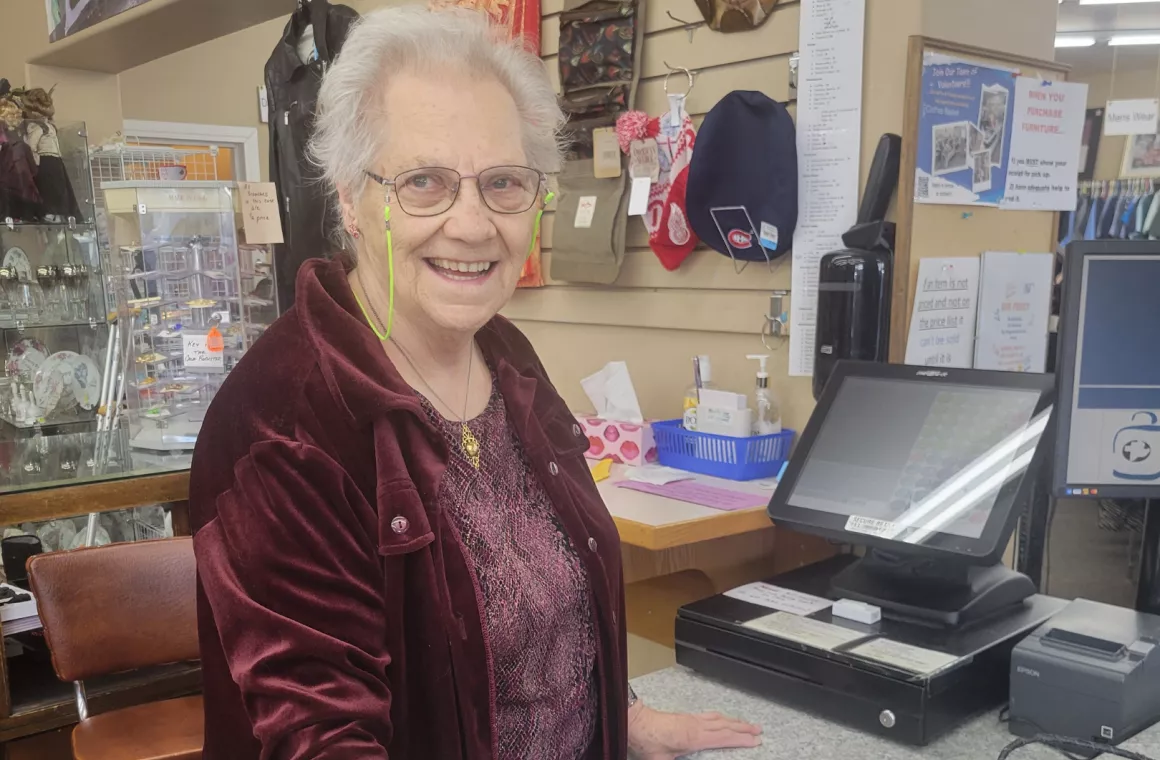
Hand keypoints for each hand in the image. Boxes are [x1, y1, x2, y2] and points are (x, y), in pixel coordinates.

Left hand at [628, 702, 761, 758]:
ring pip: (718, 719)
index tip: (756, 741)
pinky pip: (708, 715)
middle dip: (743, 728)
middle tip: (760, 730)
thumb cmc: (646, 742)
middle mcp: (695, 725)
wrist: (633, 721)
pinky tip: (722, 717)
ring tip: (748, 723)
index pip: (723, 738)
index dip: (741, 739)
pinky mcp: (685, 717)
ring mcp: (691, 719)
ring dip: (734, 721)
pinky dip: (720, 717)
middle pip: (725, 726)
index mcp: (693, 738)